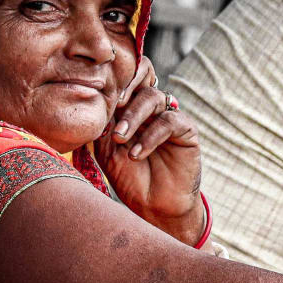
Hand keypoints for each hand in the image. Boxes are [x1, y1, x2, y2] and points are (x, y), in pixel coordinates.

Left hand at [96, 57, 204, 242]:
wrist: (154, 206)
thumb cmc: (130, 178)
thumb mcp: (107, 150)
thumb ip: (104, 124)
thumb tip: (96, 100)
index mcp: (131, 106)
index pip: (127, 76)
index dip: (116, 76)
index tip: (99, 90)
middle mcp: (151, 107)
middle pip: (143, 76)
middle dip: (125, 88)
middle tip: (112, 107)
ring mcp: (169, 117)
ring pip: (153, 97)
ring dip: (133, 116)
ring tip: (121, 139)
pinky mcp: (187, 131)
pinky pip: (169, 121)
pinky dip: (150, 136)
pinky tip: (137, 154)